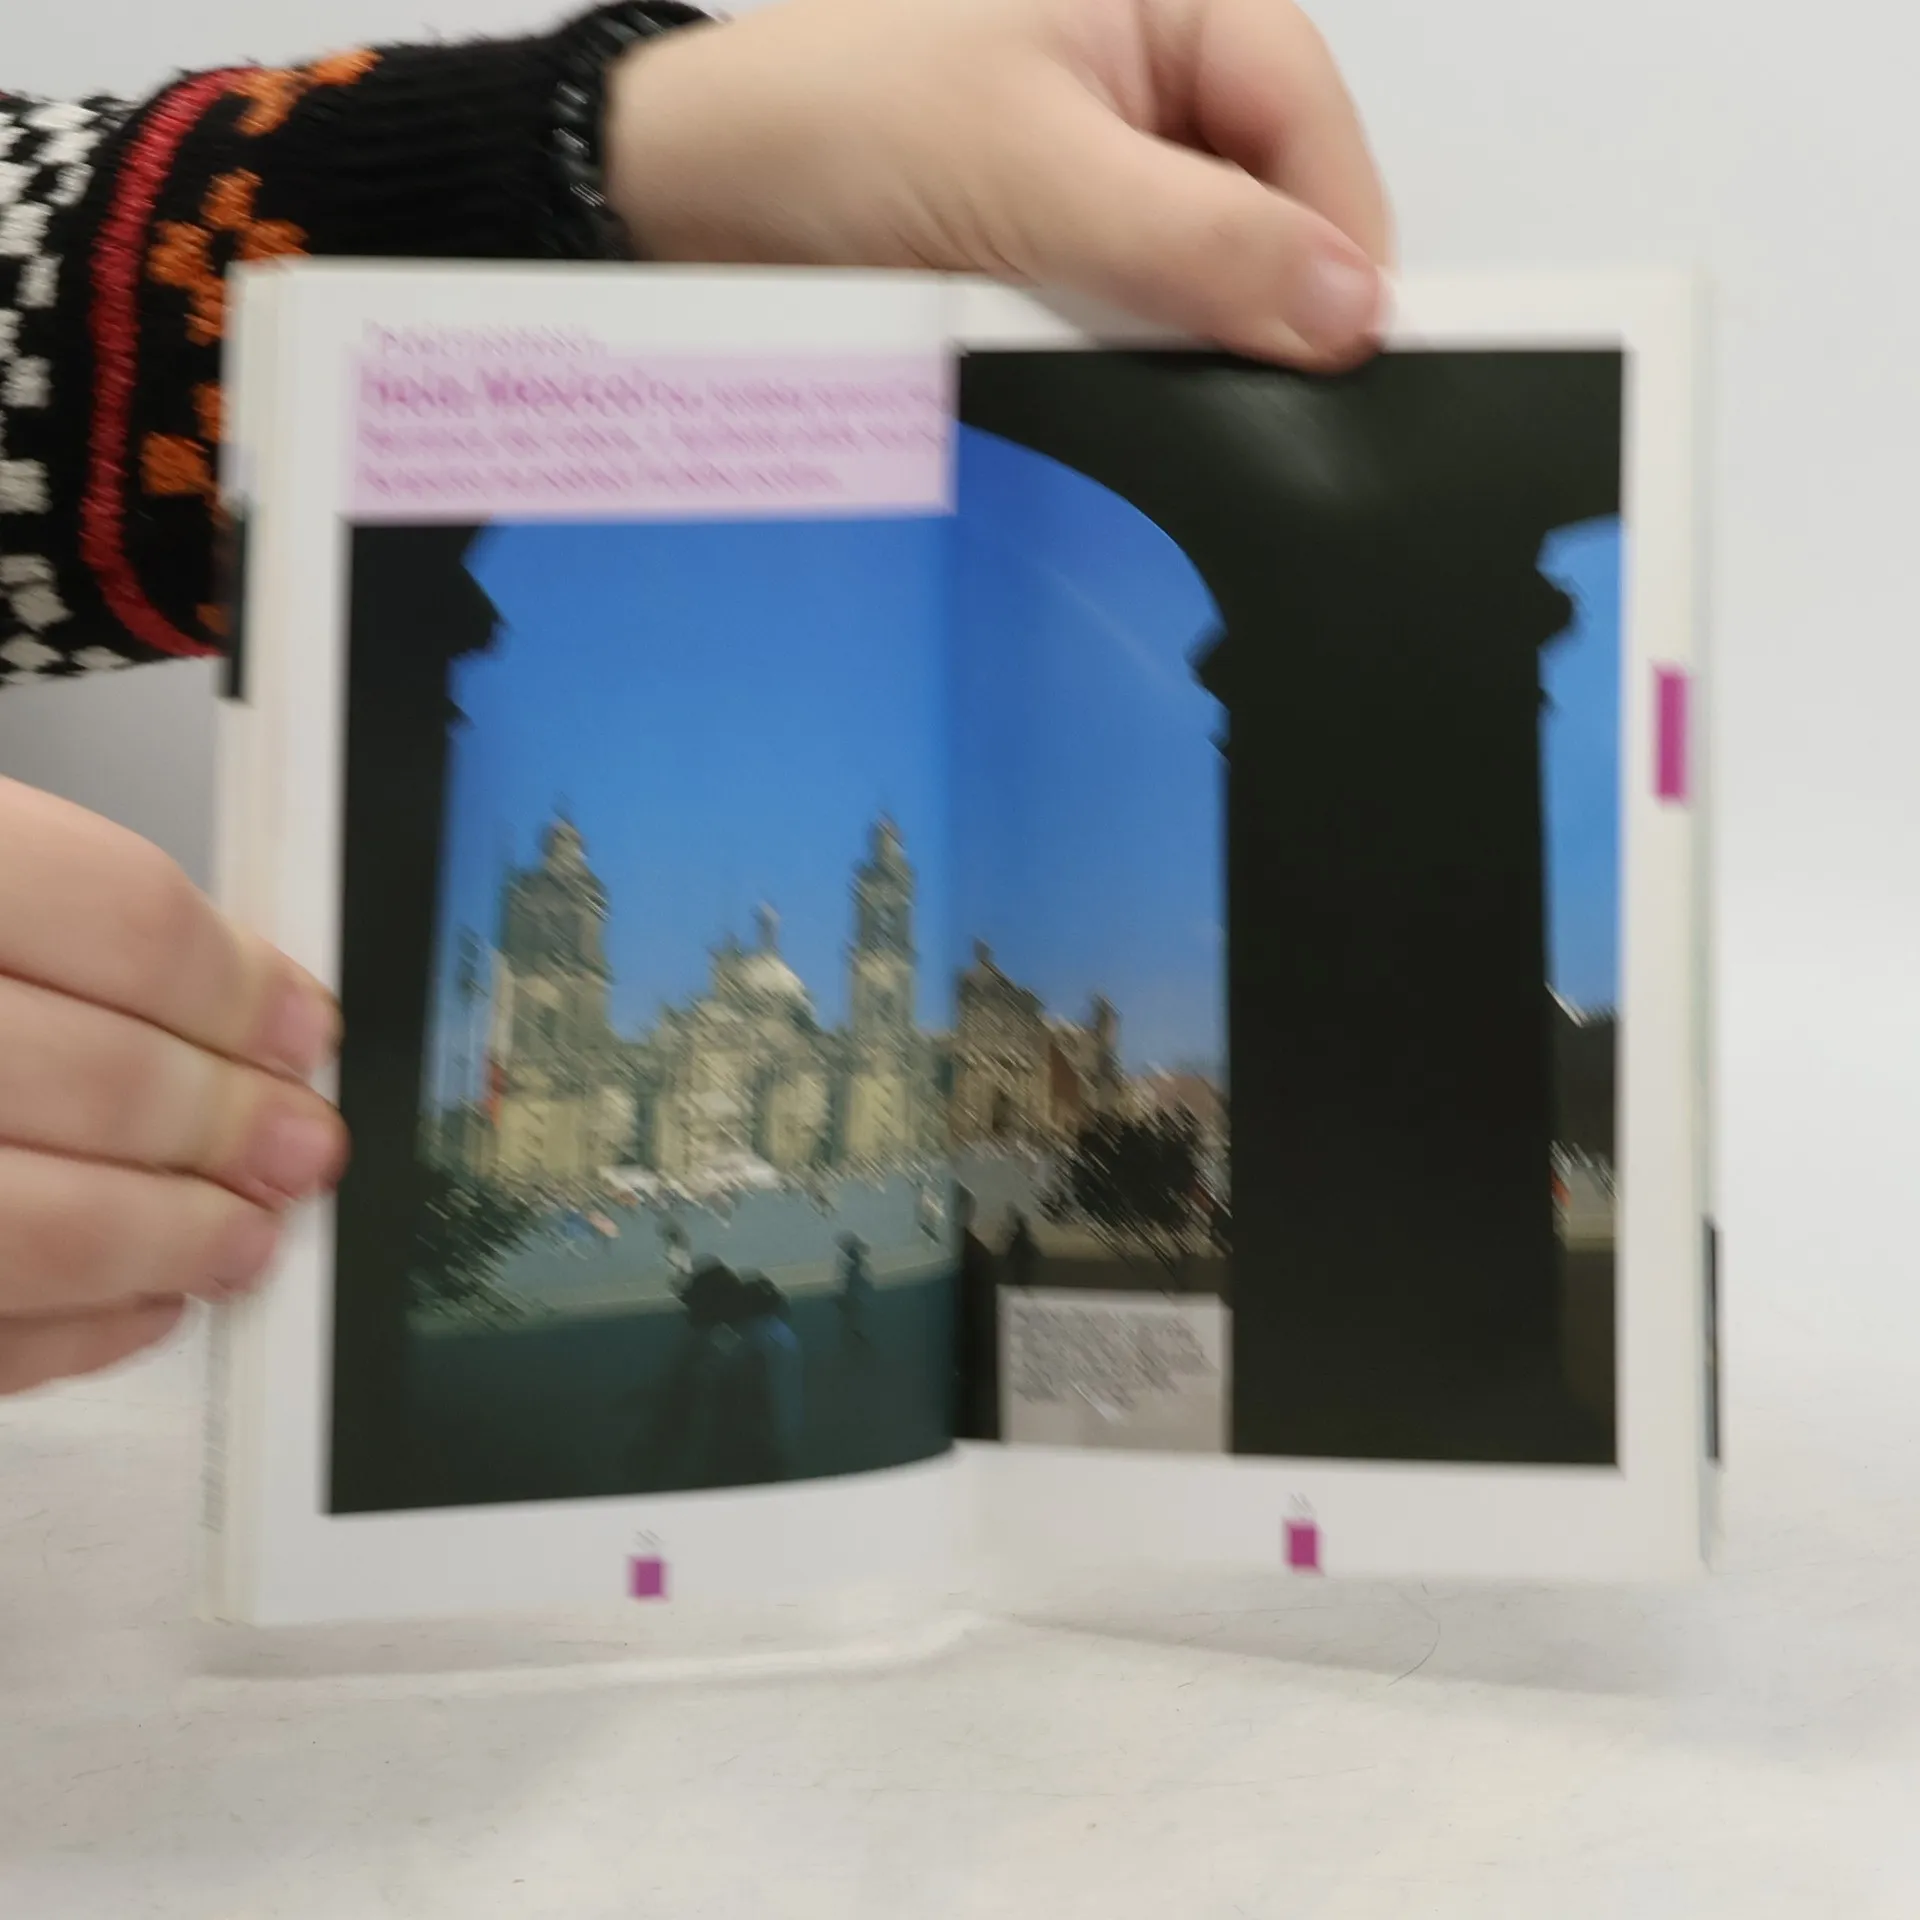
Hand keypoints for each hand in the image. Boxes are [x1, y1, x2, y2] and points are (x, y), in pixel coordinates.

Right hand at [0, 779, 345, 1394]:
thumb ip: (55, 920)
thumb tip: (243, 1006)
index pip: (113, 916)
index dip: (238, 984)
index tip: (304, 1030)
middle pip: (95, 1077)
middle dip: (229, 1125)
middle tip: (301, 1146)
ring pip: (27, 1230)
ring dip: (167, 1241)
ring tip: (241, 1238)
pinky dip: (66, 1335)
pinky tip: (134, 1307)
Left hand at [608, 0, 1389, 367]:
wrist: (685, 202)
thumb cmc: (828, 129)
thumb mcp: (1032, 175)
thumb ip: (1196, 239)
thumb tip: (1342, 301)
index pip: (1301, 108)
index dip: (1336, 228)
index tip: (1347, 343)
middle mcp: (1136, 68)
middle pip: (1267, 188)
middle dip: (1262, 286)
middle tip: (1265, 390)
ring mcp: (1094, 157)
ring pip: (1202, 257)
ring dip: (1188, 327)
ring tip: (1164, 382)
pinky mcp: (1051, 238)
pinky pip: (1131, 302)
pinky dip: (1129, 348)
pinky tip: (1111, 380)